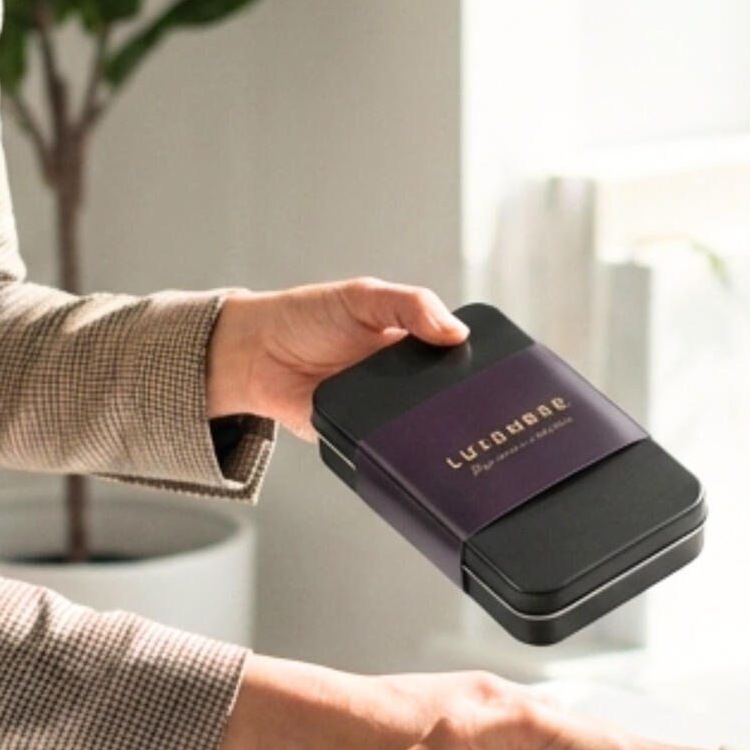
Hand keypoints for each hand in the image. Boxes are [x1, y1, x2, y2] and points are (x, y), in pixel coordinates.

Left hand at [207, 279, 467, 440]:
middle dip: (456, 404)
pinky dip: (395, 452)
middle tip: (473, 407)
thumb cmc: (306, 317)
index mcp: (411, 342)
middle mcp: (402, 379)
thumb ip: (410, 305)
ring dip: (429, 431)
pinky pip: (386, 452)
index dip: (475, 363)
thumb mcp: (363, 297)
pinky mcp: (360, 438)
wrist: (256, 354)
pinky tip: (405, 448)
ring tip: (443, 430)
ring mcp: (383, 411)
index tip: (493, 371)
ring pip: (420, 429)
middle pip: (444, 398)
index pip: (456, 356)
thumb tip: (456, 331)